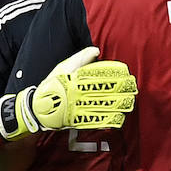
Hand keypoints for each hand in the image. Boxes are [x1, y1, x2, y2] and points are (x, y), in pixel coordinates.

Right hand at [0, 47, 137, 140]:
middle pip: (105, 90)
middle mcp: (79, 93)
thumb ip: (80, 59)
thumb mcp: (63, 67)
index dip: (116, 74)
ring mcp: (79, 108)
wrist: (37, 108)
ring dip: (119, 104)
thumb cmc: (52, 85)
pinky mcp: (78, 120)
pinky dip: (109, 119)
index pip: (101, 75)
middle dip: (122, 89)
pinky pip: (97, 120)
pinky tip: (120, 117)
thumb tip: (97, 50)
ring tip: (131, 101)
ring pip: (103, 105)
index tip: (127, 73)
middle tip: (134, 87)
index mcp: (77, 79)